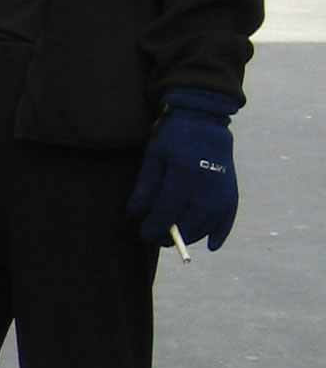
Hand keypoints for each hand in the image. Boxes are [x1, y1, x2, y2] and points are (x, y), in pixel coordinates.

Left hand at [129, 89, 237, 249]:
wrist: (205, 122)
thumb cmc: (173, 139)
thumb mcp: (154, 157)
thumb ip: (145, 186)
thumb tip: (136, 213)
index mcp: (183, 177)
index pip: (166, 213)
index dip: (153, 228)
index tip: (144, 235)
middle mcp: (206, 188)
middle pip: (187, 223)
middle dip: (170, 235)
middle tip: (156, 239)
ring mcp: (222, 191)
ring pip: (206, 224)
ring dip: (190, 235)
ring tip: (175, 237)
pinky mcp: (232, 191)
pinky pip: (228, 218)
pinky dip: (221, 233)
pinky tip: (212, 246)